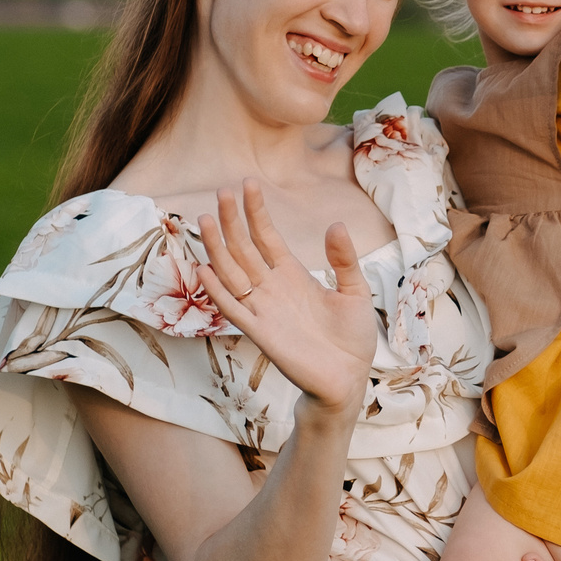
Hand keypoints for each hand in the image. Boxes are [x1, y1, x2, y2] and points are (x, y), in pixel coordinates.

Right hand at [194, 179, 376, 411]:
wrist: (349, 377)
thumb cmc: (352, 337)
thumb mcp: (355, 291)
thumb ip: (344, 260)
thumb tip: (335, 225)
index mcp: (293, 275)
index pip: (267, 237)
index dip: (257, 212)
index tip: (248, 184)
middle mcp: (272, 288)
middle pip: (244, 249)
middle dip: (233, 221)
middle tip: (222, 191)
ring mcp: (263, 309)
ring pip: (232, 273)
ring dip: (218, 248)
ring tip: (206, 219)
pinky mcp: (261, 333)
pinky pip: (233, 309)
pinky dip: (217, 291)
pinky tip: (205, 269)